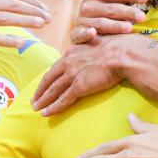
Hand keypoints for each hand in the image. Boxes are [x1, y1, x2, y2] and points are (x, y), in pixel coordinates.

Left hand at [31, 34, 148, 115]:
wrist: (122, 53)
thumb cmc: (117, 48)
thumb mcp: (99, 44)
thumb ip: (91, 50)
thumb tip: (95, 53)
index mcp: (73, 52)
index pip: (56, 67)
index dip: (48, 77)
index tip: (44, 84)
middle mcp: (68, 62)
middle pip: (49, 79)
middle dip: (40, 90)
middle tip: (34, 99)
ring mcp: (72, 75)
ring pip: (52, 90)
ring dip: (43, 100)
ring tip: (36, 108)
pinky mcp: (79, 86)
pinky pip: (62, 99)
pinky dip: (53, 107)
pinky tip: (46, 114)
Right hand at [71, 0, 147, 44]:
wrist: (85, 22)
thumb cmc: (103, 3)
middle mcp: (87, 5)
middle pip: (111, 9)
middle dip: (128, 12)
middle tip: (143, 17)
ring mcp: (82, 20)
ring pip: (101, 23)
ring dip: (115, 26)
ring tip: (130, 28)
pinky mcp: (77, 34)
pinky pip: (80, 34)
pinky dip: (85, 33)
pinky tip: (93, 33)